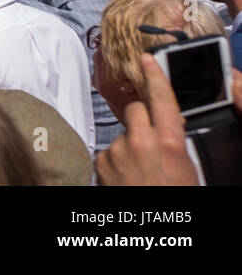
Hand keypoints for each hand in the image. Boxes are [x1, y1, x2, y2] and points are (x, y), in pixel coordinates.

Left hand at [96, 55, 200, 185]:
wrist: (149, 228)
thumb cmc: (174, 198)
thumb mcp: (186, 169)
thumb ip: (174, 143)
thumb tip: (169, 129)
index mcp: (170, 143)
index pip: (162, 99)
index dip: (155, 76)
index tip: (147, 58)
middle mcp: (141, 141)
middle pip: (136, 109)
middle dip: (142, 117)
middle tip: (150, 138)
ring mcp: (118, 151)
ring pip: (123, 133)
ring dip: (129, 144)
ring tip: (141, 170)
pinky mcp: (101, 162)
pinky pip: (109, 151)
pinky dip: (116, 160)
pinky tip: (126, 177)